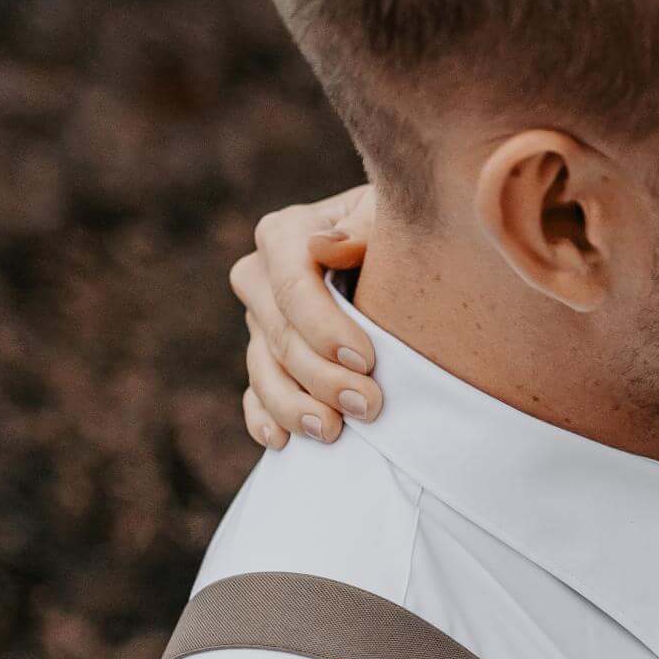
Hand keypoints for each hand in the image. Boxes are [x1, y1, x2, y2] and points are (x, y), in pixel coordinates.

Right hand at [233, 183, 384, 449]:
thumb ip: (363, 227)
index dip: (325, 327)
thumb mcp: (393, 216)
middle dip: (322, 376)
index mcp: (285, 234)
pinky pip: (255, 394)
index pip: (292, 285)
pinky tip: (283, 442)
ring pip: (264, 370)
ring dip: (295, 406)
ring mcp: (260, 321)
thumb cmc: (403, 228)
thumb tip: (324, 246)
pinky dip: (265, 419)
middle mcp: (262, 277)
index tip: (367, 359)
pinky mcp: (267, 358)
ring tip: (333, 431)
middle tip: (368, 405)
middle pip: (280, 335)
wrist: (404, 252)